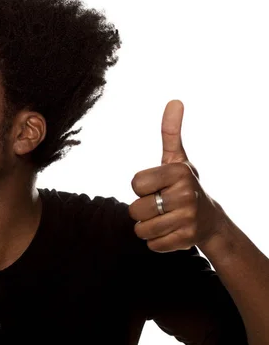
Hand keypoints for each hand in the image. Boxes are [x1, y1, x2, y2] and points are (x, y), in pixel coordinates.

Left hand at [128, 100, 227, 252]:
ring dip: (148, 226)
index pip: (135, 184)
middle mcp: (186, 194)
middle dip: (143, 209)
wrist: (209, 219)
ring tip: (165, 218)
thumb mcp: (177, 158)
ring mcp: (188, 219)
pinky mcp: (186, 240)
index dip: (142, 187)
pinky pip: (151, 244)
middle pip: (135, 210)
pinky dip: (157, 240)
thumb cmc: (184, 185)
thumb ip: (171, 132)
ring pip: (141, 229)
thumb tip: (174, 100)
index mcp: (178, 172)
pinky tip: (171, 231)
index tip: (157, 186)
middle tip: (162, 205)